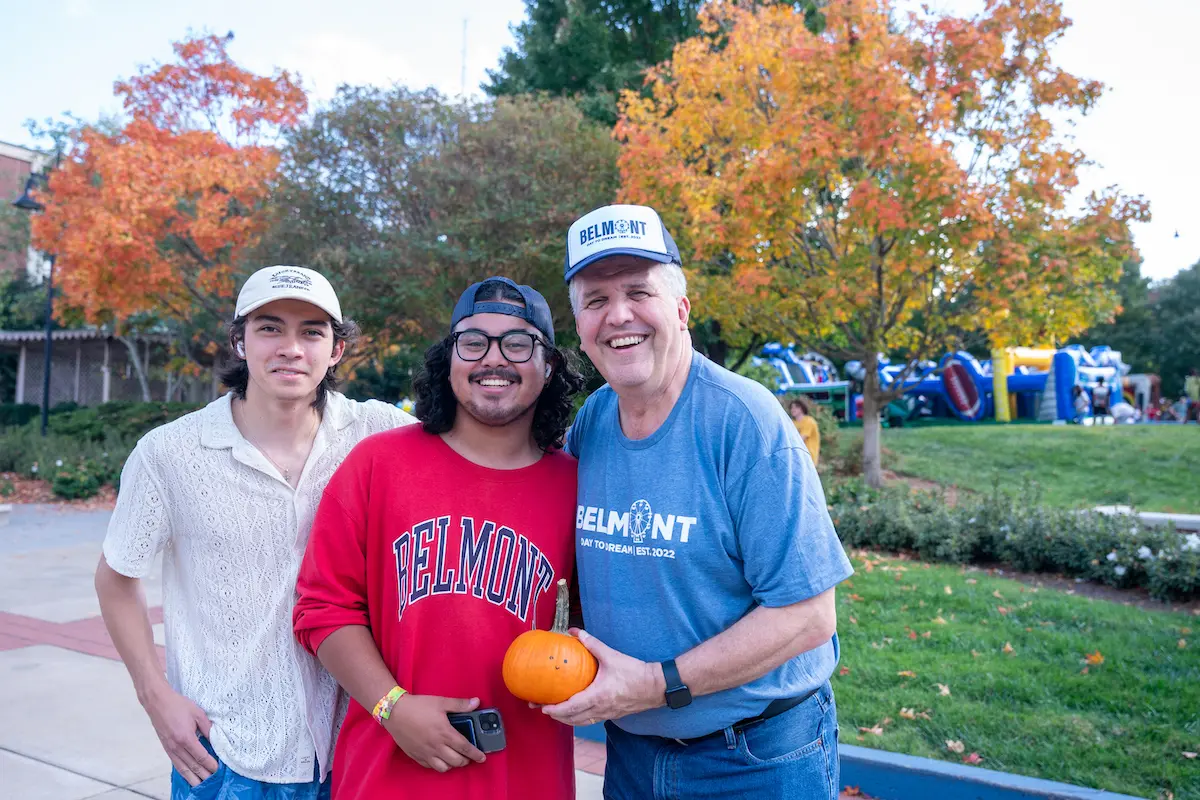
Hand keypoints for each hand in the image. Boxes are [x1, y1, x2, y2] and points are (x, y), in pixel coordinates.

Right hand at [142, 685, 218, 786]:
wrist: (158, 702)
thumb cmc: (179, 705)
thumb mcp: (198, 714)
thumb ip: (208, 729)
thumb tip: (216, 740)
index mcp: (186, 738)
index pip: (201, 756)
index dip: (210, 765)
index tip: (218, 770)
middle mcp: (177, 746)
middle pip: (192, 766)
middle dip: (203, 775)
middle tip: (213, 781)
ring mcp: (170, 748)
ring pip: (183, 768)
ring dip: (192, 778)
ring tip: (201, 785)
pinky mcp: (166, 748)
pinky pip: (176, 763)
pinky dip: (183, 772)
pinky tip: (188, 776)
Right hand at [383, 694, 486, 772]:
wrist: (394, 712)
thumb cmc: (418, 706)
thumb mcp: (441, 702)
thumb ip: (460, 704)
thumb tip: (476, 702)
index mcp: (445, 733)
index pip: (465, 748)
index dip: (476, 754)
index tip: (483, 757)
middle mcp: (437, 746)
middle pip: (456, 761)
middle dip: (466, 761)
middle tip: (468, 756)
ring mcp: (426, 753)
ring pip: (444, 768)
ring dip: (452, 765)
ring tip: (454, 758)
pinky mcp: (416, 756)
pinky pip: (430, 767)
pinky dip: (438, 765)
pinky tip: (440, 758)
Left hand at [541, 629, 664, 726]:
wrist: (656, 687)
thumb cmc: (635, 672)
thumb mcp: (611, 656)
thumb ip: (592, 644)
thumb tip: (575, 632)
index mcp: (598, 696)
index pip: (571, 707)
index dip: (555, 709)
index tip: (543, 707)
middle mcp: (600, 709)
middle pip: (572, 719)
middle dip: (556, 716)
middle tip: (543, 709)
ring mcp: (607, 714)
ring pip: (581, 722)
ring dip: (567, 719)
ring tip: (556, 713)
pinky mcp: (613, 714)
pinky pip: (591, 720)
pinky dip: (579, 718)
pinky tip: (576, 712)